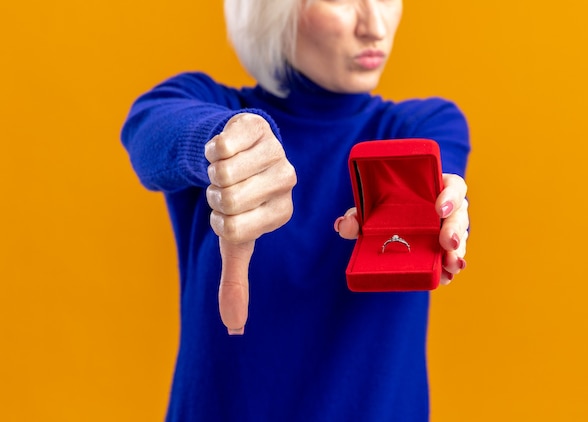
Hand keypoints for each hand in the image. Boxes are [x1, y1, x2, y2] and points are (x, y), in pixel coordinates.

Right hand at [205, 113, 296, 333]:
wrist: (235, 153)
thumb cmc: (237, 201)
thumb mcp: (235, 240)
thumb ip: (236, 280)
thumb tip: (234, 328)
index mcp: (282, 213)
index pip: (233, 229)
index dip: (217, 220)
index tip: (228, 213)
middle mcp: (287, 181)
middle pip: (227, 199)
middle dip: (213, 196)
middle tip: (224, 189)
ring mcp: (276, 151)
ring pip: (222, 171)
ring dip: (210, 173)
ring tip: (225, 170)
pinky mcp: (258, 126)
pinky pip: (219, 144)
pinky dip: (209, 150)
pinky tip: (224, 149)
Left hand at [334, 173, 468, 285]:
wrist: (382, 231)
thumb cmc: (381, 212)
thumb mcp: (369, 211)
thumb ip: (356, 216)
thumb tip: (343, 225)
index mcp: (433, 189)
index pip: (454, 186)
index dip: (451, 195)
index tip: (440, 208)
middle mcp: (446, 209)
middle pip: (460, 215)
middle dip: (455, 230)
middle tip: (446, 242)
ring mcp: (447, 230)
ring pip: (460, 239)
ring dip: (457, 252)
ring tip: (450, 263)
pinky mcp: (443, 251)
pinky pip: (452, 259)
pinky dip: (450, 269)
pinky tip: (446, 276)